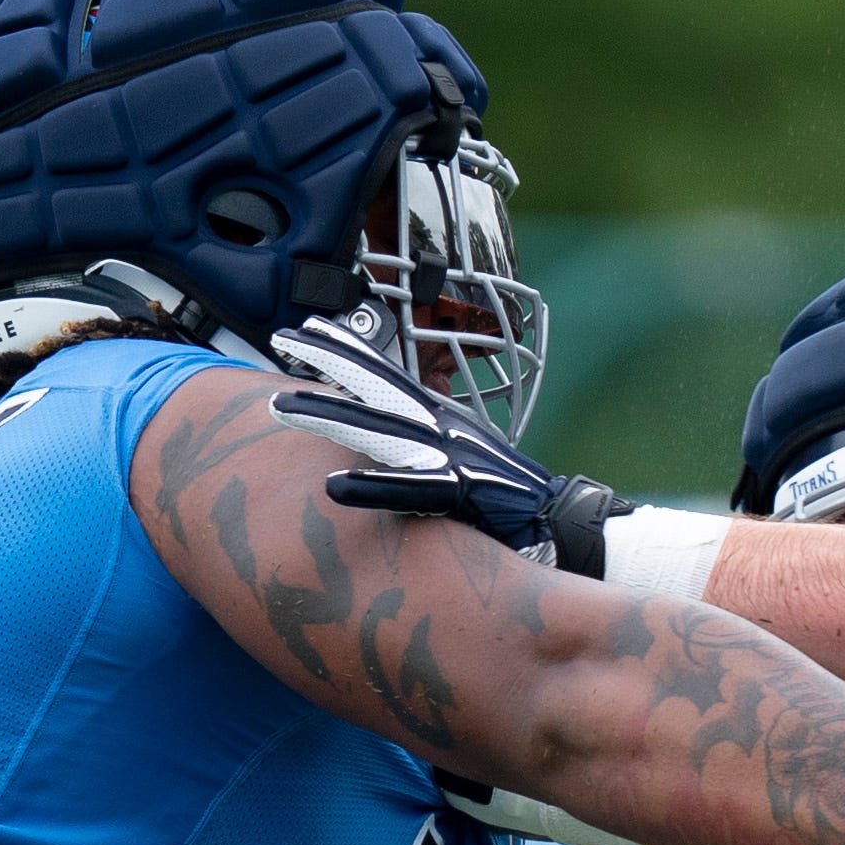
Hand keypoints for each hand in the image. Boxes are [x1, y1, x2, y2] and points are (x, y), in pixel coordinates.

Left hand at [270, 318, 626, 574]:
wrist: (564, 519)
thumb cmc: (512, 495)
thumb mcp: (466, 453)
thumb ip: (430, 441)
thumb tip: (395, 439)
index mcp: (442, 417)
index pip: (388, 371)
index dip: (349, 347)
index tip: (311, 326)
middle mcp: (442, 426)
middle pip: (375, 385)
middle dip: (326, 360)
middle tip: (280, 338)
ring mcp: (449, 455)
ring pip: (378, 429)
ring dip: (329, 416)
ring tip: (281, 406)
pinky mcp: (460, 490)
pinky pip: (405, 489)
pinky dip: (368, 487)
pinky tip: (331, 486)